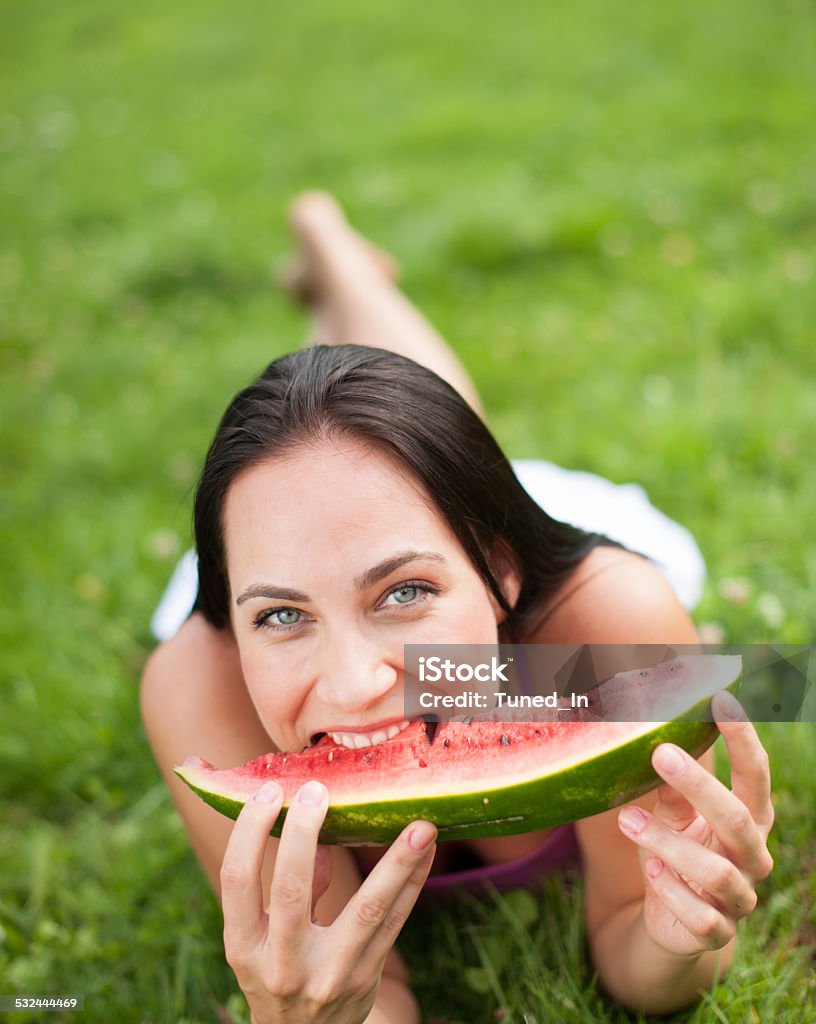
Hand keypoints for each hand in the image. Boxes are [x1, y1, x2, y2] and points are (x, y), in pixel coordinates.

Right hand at [220, 779, 435, 1022]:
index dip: (250, 832)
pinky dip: (412, 883)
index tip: (268, 791)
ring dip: (396, 864)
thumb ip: (286, 888)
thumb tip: (319, 834)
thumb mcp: (258, 941)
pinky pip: (395, 923)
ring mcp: (330, 974)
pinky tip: (425, 851)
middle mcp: (283, 964)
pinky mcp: (367, 975)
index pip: (237, 880)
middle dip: (305, 835)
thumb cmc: (276, 973)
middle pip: (292, 891)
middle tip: (318, 790)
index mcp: (244, 947)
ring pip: (366, 910)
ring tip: (420, 826)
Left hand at [617, 690, 773, 957]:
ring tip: (627, 818)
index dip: (744, 738)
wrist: (673, 923)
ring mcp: (739, 897)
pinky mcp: (716, 932)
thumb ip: (672, 789)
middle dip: (700, 786)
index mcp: (749, 820)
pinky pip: (700, 915)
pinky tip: (649, 871)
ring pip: (716, 870)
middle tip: (660, 752)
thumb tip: (658, 745)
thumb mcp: (674, 817)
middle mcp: (752, 857)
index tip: (721, 699)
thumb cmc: (677, 853)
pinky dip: (672, 891)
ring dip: (668, 841)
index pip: (756, 775)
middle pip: (738, 819)